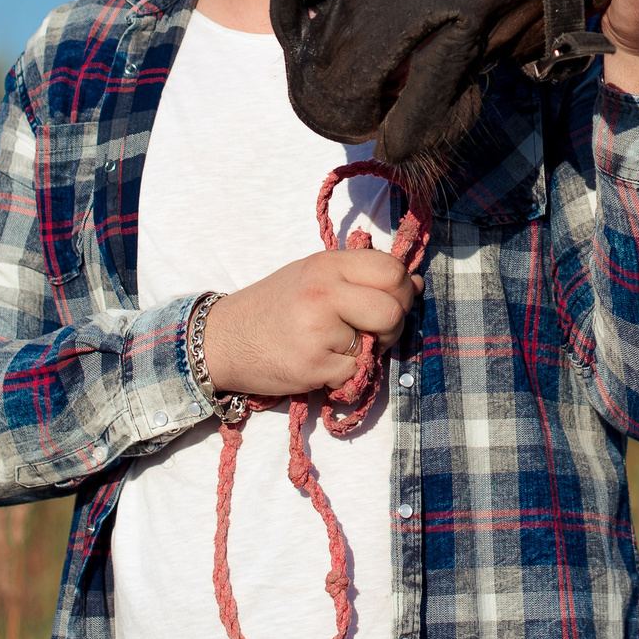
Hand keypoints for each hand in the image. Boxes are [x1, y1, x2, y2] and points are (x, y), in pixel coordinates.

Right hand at [201, 249, 423, 399]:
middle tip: (371, 332)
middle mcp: (324, 291)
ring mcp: (318, 329)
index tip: (391, 301)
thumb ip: (362, 278)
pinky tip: (319, 363)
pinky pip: (354, 372)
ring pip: (376, 345)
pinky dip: (343, 374)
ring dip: (366, 352)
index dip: (402, 290)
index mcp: (328, 264)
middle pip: (393, 309)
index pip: (391, 270)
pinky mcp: (313, 365)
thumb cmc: (275, 306)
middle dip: (392, 326)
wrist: (223, 340)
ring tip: (337, 346)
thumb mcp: (315, 276)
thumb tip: (415, 283)